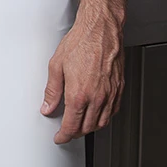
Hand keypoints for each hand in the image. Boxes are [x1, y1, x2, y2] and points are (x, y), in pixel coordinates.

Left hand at [41, 0, 125, 143]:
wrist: (101, 29)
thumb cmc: (81, 41)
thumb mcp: (57, 65)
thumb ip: (52, 91)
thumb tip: (48, 106)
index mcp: (79, 94)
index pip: (71, 126)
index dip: (64, 136)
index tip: (60, 137)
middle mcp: (96, 97)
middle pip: (86, 128)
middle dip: (75, 133)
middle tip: (68, 131)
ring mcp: (110, 93)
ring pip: (101, 122)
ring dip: (90, 127)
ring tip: (81, 124)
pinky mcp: (119, 88)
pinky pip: (113, 111)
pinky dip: (104, 117)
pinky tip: (98, 113)